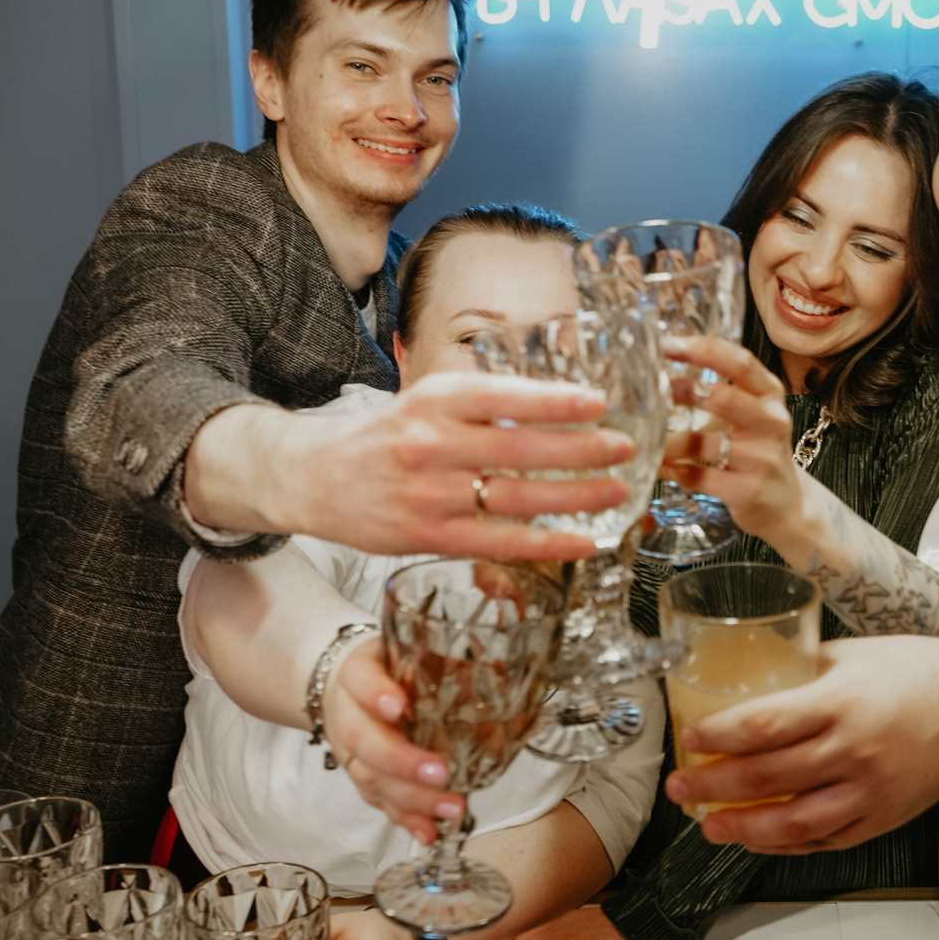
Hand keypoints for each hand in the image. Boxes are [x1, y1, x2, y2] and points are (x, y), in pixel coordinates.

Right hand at [188, 372, 637, 559]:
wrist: (313, 476)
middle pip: (520, 448)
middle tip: (625, 446)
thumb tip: (562, 406)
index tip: (600, 402)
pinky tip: (584, 540)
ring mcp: (429, 495)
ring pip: (516, 497)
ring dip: (575, 496)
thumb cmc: (386, 435)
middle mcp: (431, 444)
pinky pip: (499, 543)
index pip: (505, 396)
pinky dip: (547, 542)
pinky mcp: (429, 537)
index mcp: (434, 400)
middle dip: (581, 449)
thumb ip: (485, 405)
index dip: (555, 400)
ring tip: (617, 490)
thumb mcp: (427, 401)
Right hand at [322, 639, 460, 843]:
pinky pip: (380, 803)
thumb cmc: (385, 669)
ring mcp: (350, 751)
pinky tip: (428, 832)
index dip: (376, 694)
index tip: (398, 706)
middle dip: (401, 760)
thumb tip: (504, 665)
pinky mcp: (361, 778)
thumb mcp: (403, 650)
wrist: (343, 688)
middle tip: (439, 773)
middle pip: (364, 740)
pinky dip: (406, 820)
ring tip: (451, 808)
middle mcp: (347, 715)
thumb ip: (440, 656)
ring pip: (372, 778)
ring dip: (412, 799)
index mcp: (357, 673)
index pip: (360, 680)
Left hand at [658, 336, 806, 544]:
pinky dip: (672, 470)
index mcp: (771, 395)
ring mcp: (761, 459)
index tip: (667, 344)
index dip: (703, 350)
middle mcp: (772, 423)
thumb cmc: (758, 450)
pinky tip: (659, 465)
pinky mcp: (747, 491)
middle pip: (724, 398)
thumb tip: (669, 356)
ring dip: (668, 441)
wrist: (787, 504)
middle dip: (683, 391)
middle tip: (654, 390)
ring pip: (703, 444)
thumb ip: (722, 387)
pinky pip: (698, 477)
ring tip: (643, 437)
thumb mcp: (752, 413)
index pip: (741, 362)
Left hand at [665, 636, 938, 853]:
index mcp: (842, 702)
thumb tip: (754, 676)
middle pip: (766, 777)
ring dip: (742, 828)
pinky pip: (824, 841)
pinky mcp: (883, 818)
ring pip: (792, 823)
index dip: (716, 737)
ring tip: (710, 826)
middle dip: (712, 787)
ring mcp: (869, 792)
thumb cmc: (924, 672)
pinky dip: (786, 844)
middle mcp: (853, 752)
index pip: (762, 725)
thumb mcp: (857, 654)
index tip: (689, 739)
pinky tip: (760, 838)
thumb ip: (805, 669)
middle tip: (679, 788)